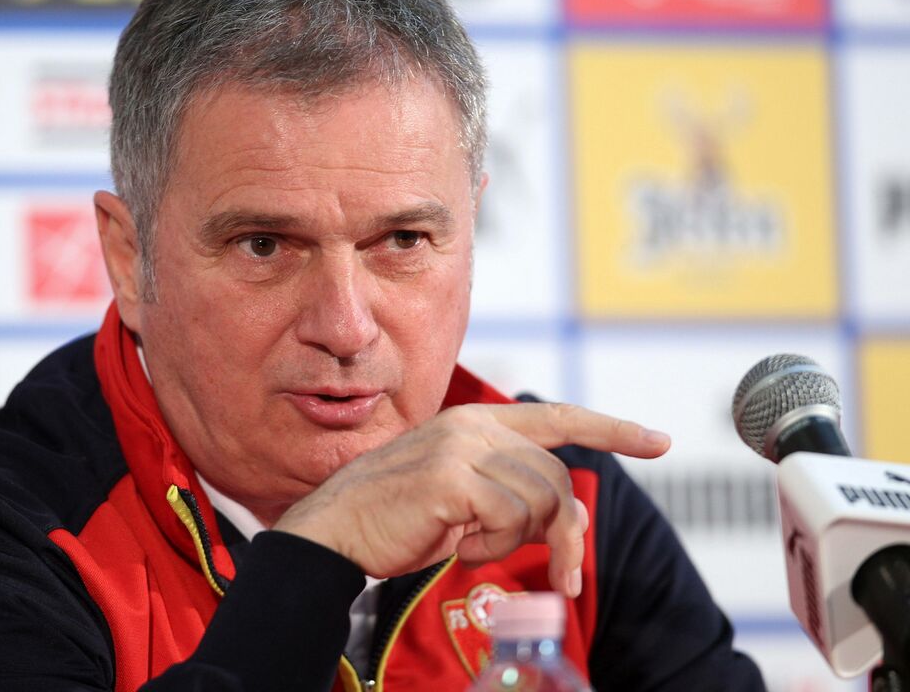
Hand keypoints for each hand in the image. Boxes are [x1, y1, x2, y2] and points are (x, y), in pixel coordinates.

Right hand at [272, 403, 669, 595]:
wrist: (334, 531)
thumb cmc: (396, 519)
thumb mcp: (466, 503)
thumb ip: (517, 494)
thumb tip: (578, 514)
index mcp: (476, 423)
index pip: (559, 417)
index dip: (612, 429)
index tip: (658, 441)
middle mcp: (473, 426)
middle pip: (557, 479)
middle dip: (562, 532)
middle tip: (558, 573)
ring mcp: (462, 446)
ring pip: (538, 501)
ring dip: (511, 540)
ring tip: (465, 541)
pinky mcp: (452, 475)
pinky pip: (508, 519)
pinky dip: (488, 545)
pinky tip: (451, 541)